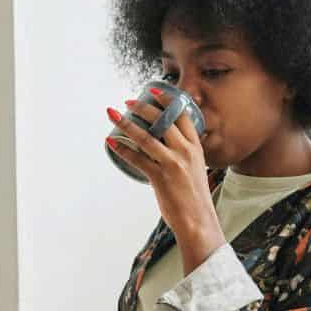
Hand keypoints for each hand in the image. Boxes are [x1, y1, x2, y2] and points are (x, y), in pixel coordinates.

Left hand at [106, 93, 224, 271]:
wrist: (198, 220)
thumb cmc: (194, 197)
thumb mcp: (196, 168)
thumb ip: (185, 154)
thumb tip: (169, 144)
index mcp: (195, 147)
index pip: (182, 115)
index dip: (167, 100)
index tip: (153, 90)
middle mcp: (185, 151)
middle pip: (162, 120)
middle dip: (142, 107)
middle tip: (127, 101)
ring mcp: (172, 164)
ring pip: (145, 137)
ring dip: (126, 123)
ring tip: (112, 114)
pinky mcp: (160, 177)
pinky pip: (137, 159)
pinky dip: (122, 149)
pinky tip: (112, 142)